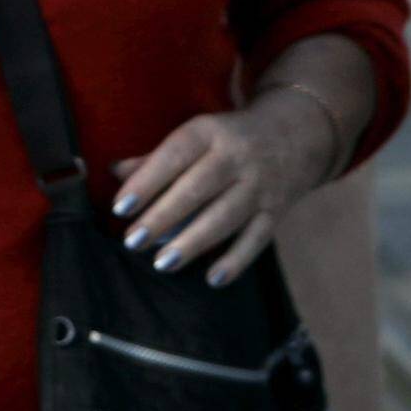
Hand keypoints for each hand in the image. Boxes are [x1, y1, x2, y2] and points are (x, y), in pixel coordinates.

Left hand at [111, 89, 343, 283]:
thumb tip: (113, 172)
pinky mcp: (277, 210)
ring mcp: (260, 184)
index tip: (120, 207)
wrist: (297, 132)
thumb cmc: (230, 138)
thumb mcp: (198, 135)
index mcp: (211, 131)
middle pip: (199, 187)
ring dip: (193, 241)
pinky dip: (237, 260)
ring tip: (162, 263)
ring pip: (226, 215)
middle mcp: (238, 155)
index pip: (176, 153)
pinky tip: (213, 279)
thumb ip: (157, 157)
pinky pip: (257, 238)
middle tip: (133, 241)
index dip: (148, 180)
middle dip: (164, 216)